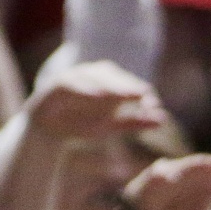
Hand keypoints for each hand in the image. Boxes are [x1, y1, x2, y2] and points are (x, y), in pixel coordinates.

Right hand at [27, 61, 166, 140]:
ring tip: (125, 95)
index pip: (122, 81)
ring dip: (108, 85)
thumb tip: (163, 118)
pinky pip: (70, 84)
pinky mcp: (54, 86)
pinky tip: (98, 96)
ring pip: (91, 76)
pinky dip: (85, 89)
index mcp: (102, 80)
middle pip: (109, 75)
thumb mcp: (110, 126)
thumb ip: (134, 121)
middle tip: (143, 95)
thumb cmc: (80, 126)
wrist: (47, 134)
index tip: (153, 100)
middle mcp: (87, 74)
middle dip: (126, 85)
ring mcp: (71, 78)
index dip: (137, 89)